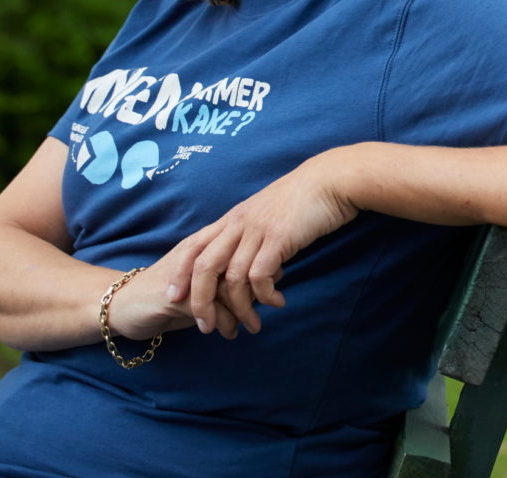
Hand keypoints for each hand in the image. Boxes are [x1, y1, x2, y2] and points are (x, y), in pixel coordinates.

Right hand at [103, 249, 268, 341]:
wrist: (121, 304)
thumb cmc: (169, 293)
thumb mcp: (206, 284)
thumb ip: (234, 278)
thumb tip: (273, 276)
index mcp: (206, 245)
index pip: (245, 249)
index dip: (265, 267)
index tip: (278, 285)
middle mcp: (197, 256)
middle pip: (240, 267)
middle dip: (260, 288)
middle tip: (276, 305)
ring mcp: (184, 275)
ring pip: (226, 288)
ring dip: (244, 310)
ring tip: (254, 326)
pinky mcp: (172, 297)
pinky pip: (207, 309)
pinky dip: (223, 323)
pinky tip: (229, 333)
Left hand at [165, 151, 357, 336]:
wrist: (331, 180)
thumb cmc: (304, 198)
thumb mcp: (267, 213)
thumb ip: (252, 234)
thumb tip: (249, 261)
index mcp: (233, 218)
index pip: (193, 246)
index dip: (179, 273)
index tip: (174, 297)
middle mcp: (239, 223)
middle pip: (204, 266)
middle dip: (201, 301)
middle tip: (206, 326)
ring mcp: (258, 230)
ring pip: (233, 277)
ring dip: (240, 308)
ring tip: (252, 324)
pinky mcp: (279, 238)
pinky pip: (260, 275)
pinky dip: (265, 295)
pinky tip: (277, 302)